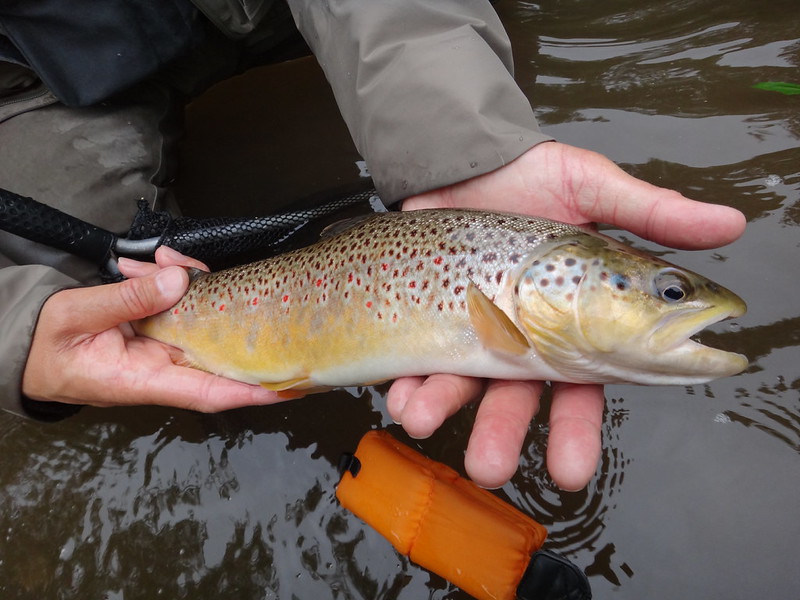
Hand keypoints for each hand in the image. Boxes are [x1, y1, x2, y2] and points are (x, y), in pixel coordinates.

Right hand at [22, 246, 280, 410]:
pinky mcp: (155, 330)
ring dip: (193, 285)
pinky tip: (158, 260)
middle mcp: (161, 369)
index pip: (211, 391)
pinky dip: (172, 280)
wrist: (22, 347)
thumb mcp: (76, 317)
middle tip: (236, 282)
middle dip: (233, 316)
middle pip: (216, 348)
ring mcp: (160, 349)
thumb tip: (178, 282)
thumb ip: (127, 300)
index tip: (291, 384)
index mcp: (144, 381)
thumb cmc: (44, 347)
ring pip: (200, 319)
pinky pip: (178, 306)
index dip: (254, 390)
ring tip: (166, 259)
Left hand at [389, 141, 745, 489]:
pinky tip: (401, 394)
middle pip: (516, 398)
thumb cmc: (536, 176)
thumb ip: (652, 213)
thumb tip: (732, 222)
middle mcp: (520, 336)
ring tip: (423, 423)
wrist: (468, 157)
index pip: (581, 386)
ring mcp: (472, 329)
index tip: (571, 470)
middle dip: (502, 435)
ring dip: (444, 408)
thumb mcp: (594, 188)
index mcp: (569, 323)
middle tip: (491, 468)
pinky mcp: (430, 313)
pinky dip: (408, 378)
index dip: (576, 430)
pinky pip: (417, 356)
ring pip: (461, 384)